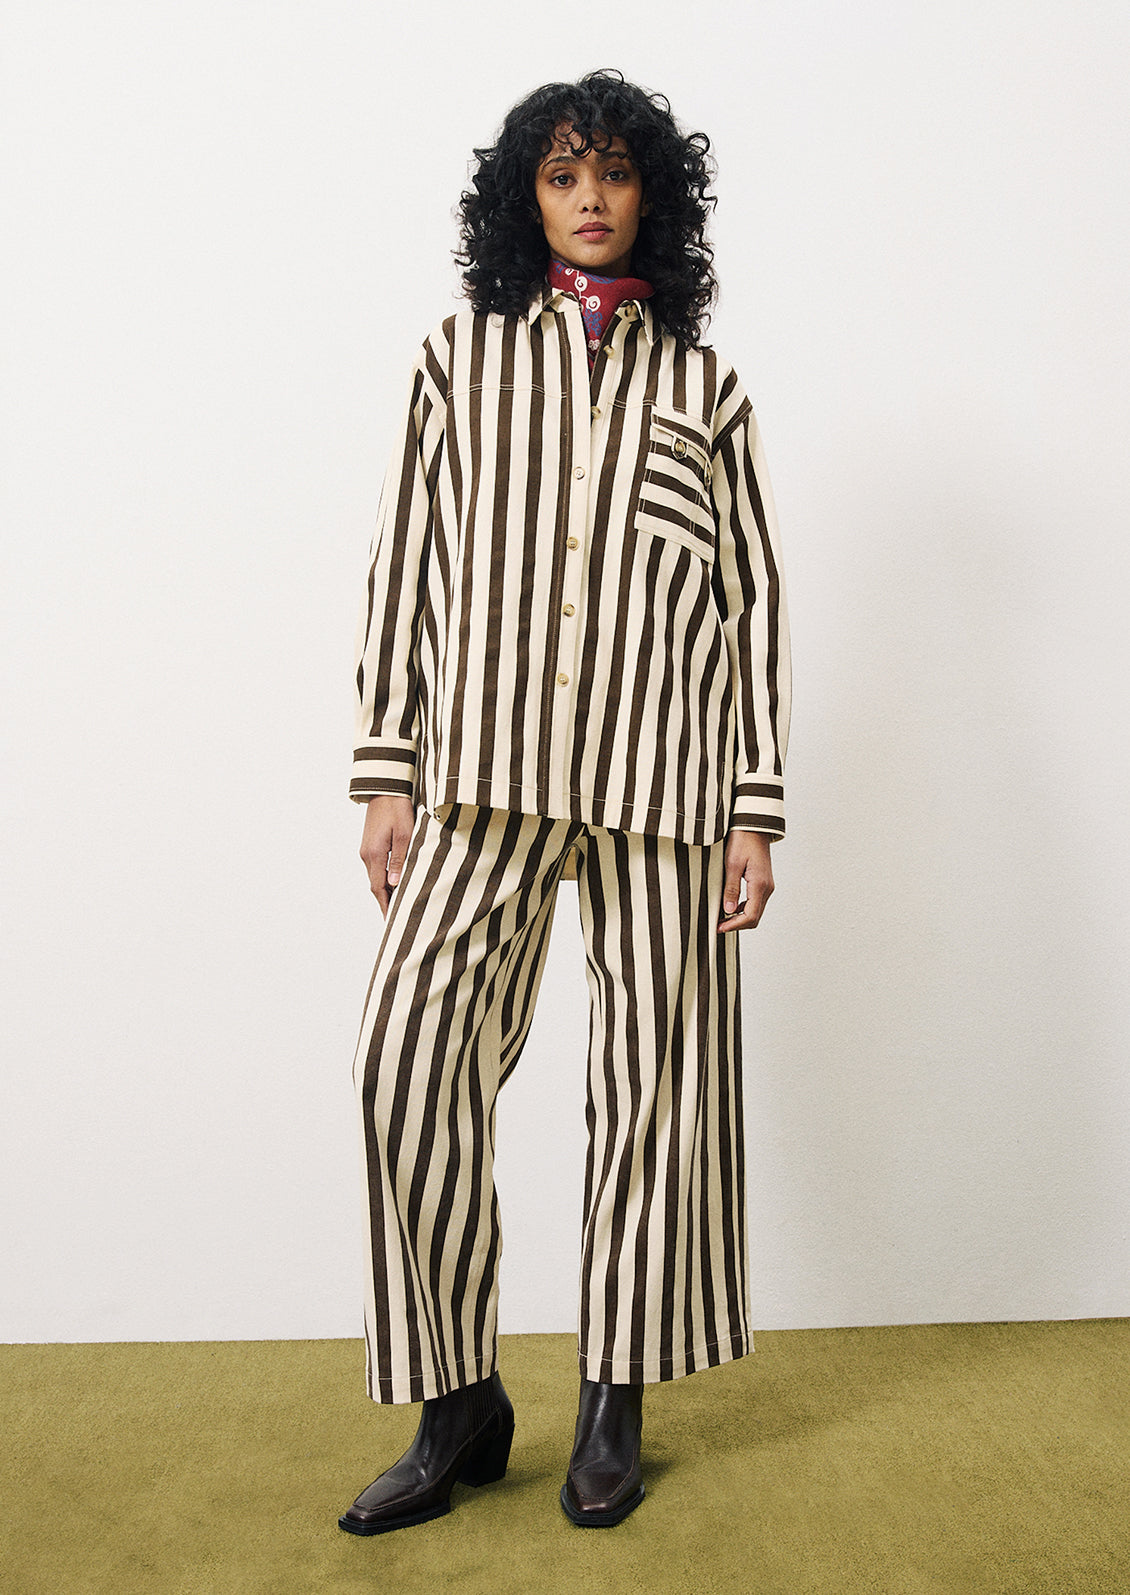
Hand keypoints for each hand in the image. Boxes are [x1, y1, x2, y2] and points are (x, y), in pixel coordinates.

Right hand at [360, 794, 416, 916]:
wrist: (384, 789)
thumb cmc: (397, 808)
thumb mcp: (404, 833)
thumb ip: (399, 859)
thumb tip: (394, 884)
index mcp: (375, 855)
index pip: (379, 888)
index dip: (385, 906)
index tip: (390, 921)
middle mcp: (367, 855)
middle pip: (375, 886)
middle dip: (384, 903)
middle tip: (394, 919)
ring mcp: (366, 850)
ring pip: (375, 877)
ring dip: (384, 891)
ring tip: (396, 904)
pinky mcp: (369, 844)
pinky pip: (375, 867)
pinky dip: (383, 879)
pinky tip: (393, 882)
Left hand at [717, 830, 774, 932]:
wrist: (754, 826)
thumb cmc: (742, 841)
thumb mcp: (732, 864)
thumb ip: (731, 888)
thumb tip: (728, 911)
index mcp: (760, 885)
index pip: (750, 916)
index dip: (734, 926)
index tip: (718, 928)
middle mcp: (767, 888)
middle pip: (754, 917)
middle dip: (736, 925)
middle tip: (717, 926)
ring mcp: (766, 886)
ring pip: (755, 911)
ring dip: (739, 918)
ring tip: (720, 918)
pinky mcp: (763, 882)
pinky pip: (755, 902)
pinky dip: (743, 909)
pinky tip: (729, 906)